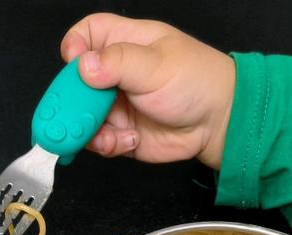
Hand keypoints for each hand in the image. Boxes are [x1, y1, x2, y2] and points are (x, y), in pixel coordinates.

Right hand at [60, 14, 235, 168]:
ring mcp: (116, 104)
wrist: (218, 123)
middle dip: (74, 100)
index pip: (88, 34)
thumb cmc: (197, 82)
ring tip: (109, 135)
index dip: (75, 46)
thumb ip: (117, 63)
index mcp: (126, 43)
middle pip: (76, 81)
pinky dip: (106, 144)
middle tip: (80, 113)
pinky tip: (128, 141)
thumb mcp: (156, 64)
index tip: (73, 63)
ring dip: (90, 128)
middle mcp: (117, 74)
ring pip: (83, 116)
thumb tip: (82, 65)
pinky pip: (98, 140)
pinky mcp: (121, 132)